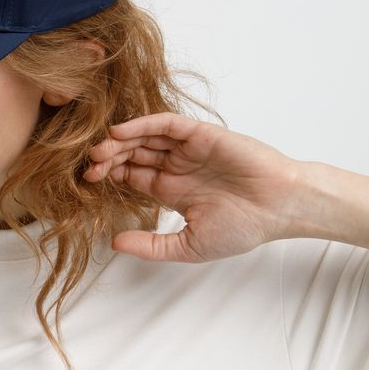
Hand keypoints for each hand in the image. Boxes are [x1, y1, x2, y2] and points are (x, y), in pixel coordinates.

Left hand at [83, 112, 300, 262]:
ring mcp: (186, 148)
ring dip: (119, 141)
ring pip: (143, 137)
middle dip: (108, 158)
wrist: (280, 207)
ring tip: (98, 150)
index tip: (88, 182)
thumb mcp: (189, 246)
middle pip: (132, 153)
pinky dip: (141, 124)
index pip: (131, 175)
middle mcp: (176, 165)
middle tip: (89, 166)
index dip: (109, 175)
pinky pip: (165, 123)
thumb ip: (152, 245)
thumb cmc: (245, 227)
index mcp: (172, 189)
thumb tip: (114, 242)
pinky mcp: (199, 133)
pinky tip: (120, 133)